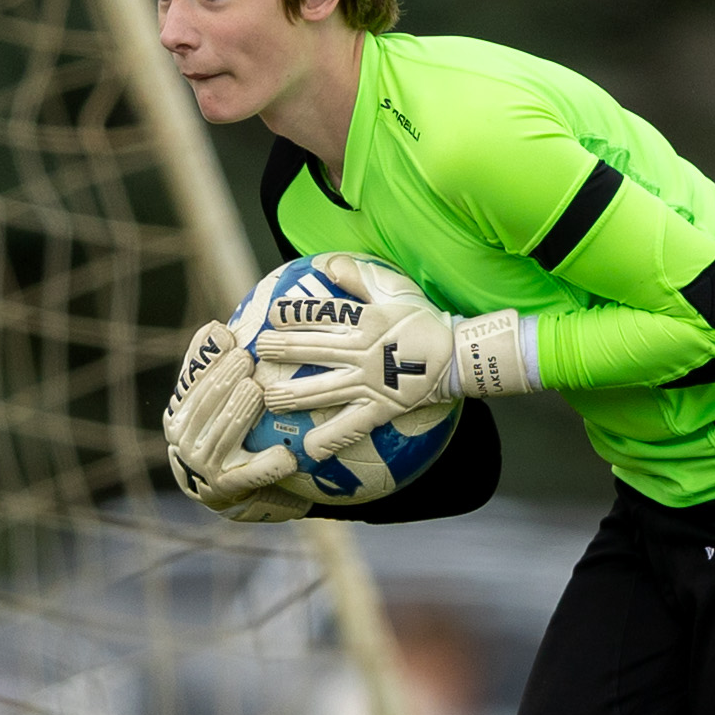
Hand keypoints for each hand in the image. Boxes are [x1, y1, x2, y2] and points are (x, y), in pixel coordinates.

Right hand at [163, 326, 306, 512]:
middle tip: (248, 358)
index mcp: (179, 413)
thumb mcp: (214, 400)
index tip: (229, 336)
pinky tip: (286, 455)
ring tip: (258, 391)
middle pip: (205, 404)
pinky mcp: (226, 489)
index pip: (191, 380)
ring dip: (239, 412)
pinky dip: (266, 465)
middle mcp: (184, 440)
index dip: (208, 358)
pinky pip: (248, 475)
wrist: (233, 491)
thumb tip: (219, 326)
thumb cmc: (227, 434)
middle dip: (224, 379)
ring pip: (223, 434)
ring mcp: (203, 466)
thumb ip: (212, 367)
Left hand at [253, 273, 534, 445]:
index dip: (293, 314)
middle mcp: (362, 353)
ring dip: (294, 395)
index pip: (322, 315)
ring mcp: (370, 384)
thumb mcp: (394, 290)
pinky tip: (308, 451)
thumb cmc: (424, 321)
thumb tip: (328, 262)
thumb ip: (358, 276)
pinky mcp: (381, 409)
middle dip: (281, 351)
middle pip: (314, 351)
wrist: (459, 356)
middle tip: (254, 353)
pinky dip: (331, 439)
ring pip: (325, 390)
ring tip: (268, 399)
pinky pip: (352, 427)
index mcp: (365, 323)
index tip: (270, 314)